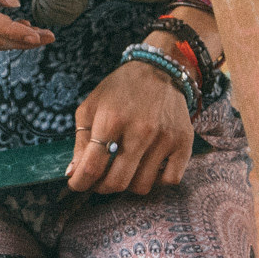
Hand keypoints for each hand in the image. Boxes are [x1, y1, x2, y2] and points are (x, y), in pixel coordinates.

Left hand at [66, 55, 194, 194]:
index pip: (92, 166)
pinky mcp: (184, 142)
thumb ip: (81, 139)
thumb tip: (73, 172)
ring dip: (128, 185)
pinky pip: (170, 180)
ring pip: (142, 185)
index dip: (80, 182)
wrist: (159, 69)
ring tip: (122, 170)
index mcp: (112, 119)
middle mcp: (140, 130)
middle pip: (117, 182)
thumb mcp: (92, 105)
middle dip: (101, 188)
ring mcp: (165, 138)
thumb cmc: (120, 89)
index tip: (77, 183)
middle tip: (98, 181)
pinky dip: (157, 180)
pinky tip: (147, 167)